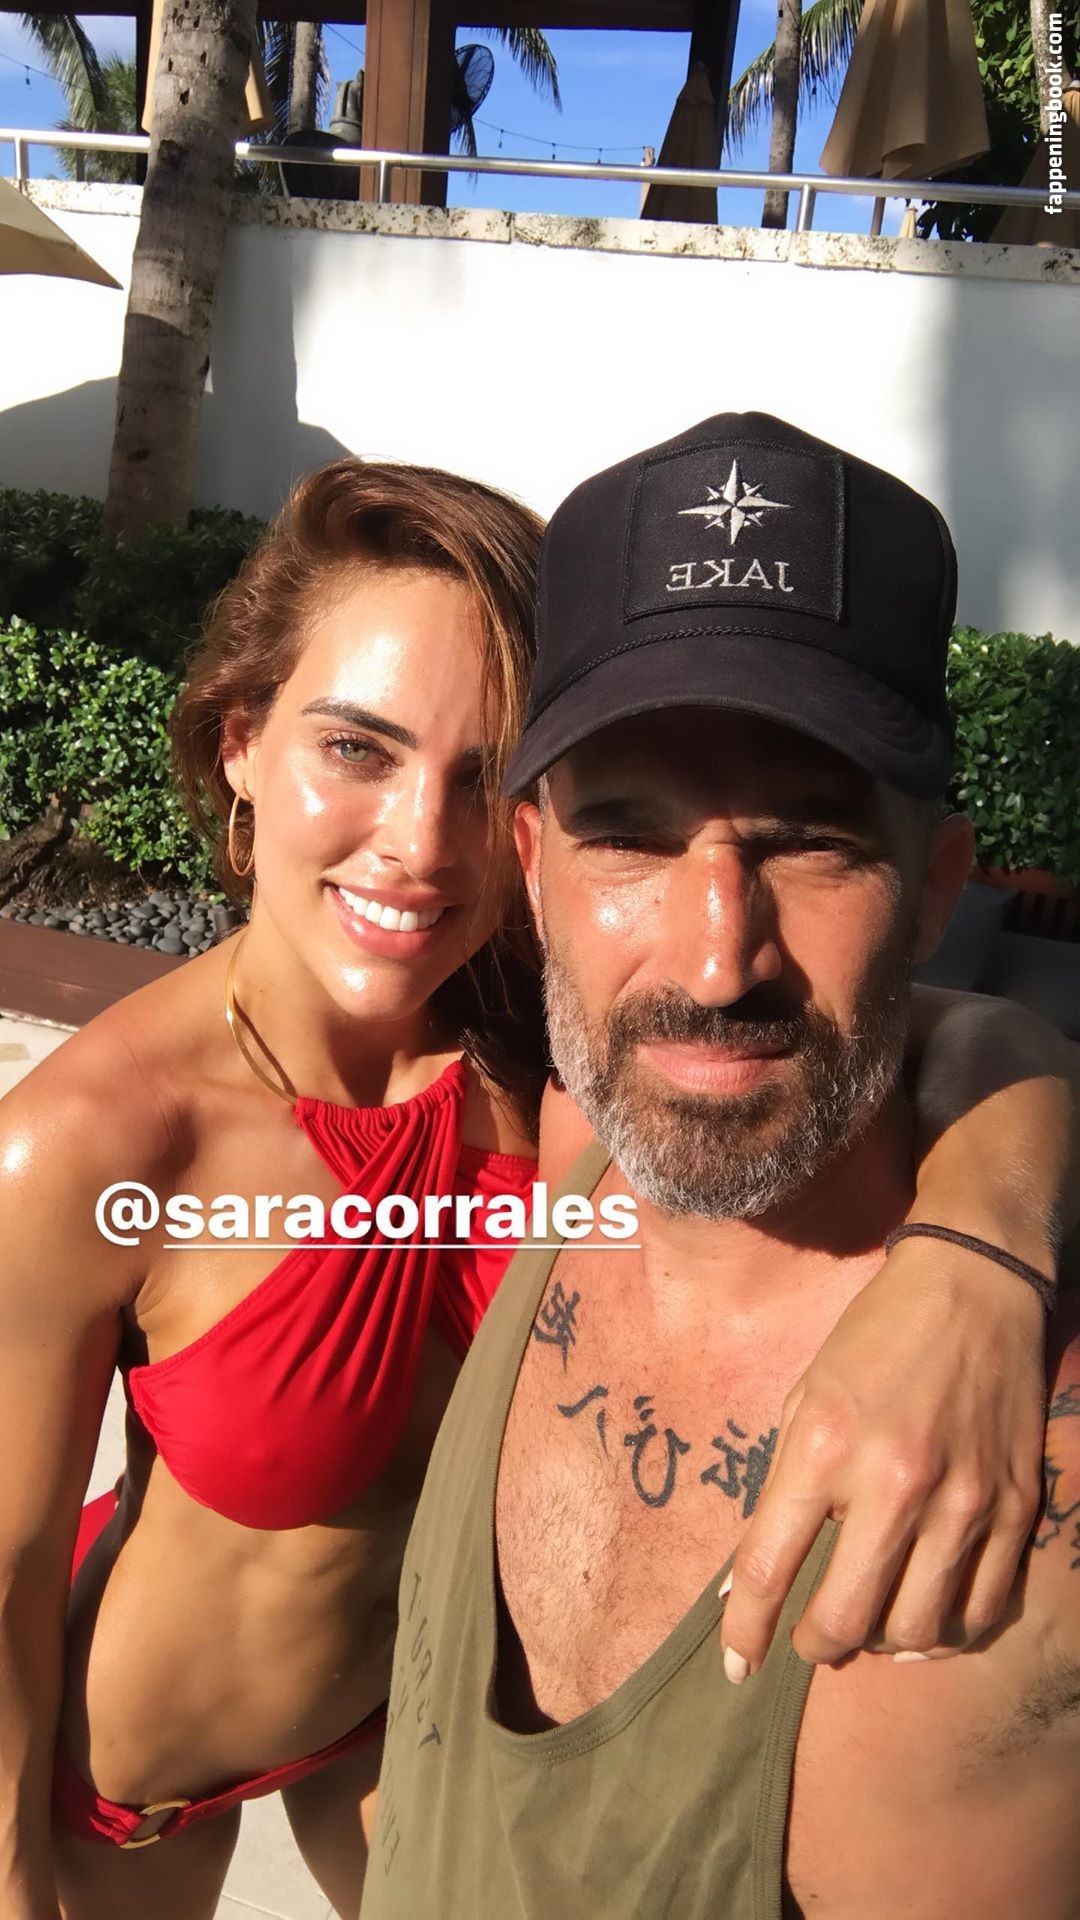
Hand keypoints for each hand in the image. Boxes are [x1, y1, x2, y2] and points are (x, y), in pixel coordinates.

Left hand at [720, 1240, 1046, 1676]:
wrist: (974, 1287)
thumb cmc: (874, 1339)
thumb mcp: (803, 1399)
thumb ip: (778, 1492)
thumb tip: (746, 1583)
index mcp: (825, 1446)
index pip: (769, 1568)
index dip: (747, 1632)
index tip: (738, 1667)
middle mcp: (894, 1480)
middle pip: (847, 1619)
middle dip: (817, 1647)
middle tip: (812, 1640)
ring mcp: (963, 1499)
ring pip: (918, 1629)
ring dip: (883, 1644)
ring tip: (870, 1624)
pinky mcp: (1014, 1508)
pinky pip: (983, 1610)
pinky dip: (948, 1633)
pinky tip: (927, 1620)